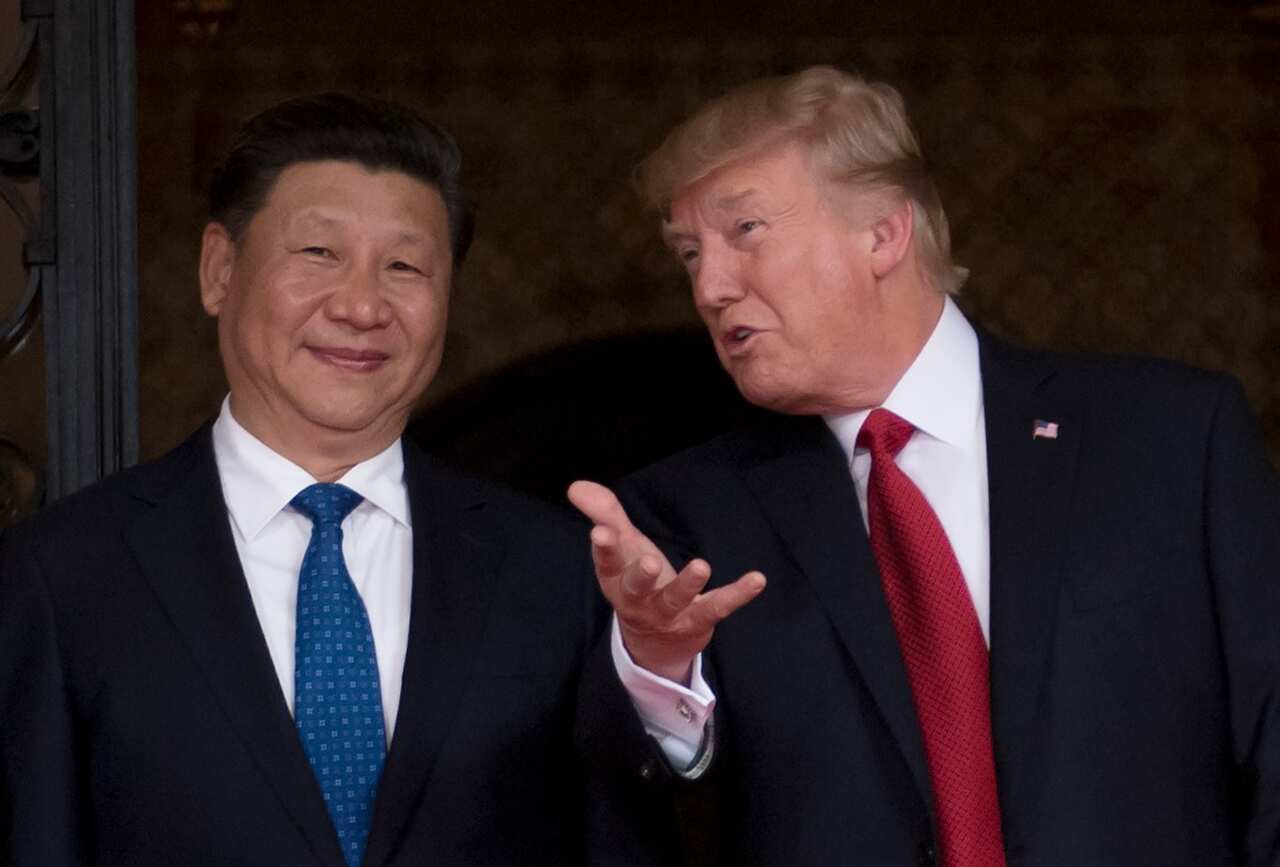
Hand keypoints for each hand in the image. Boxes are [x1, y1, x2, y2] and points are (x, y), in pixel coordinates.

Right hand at [567, 480, 764, 683]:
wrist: (656, 643)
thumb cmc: (636, 582)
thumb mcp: (622, 548)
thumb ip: (605, 514)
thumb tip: (576, 486)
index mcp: (617, 579)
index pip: (607, 564)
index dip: (604, 548)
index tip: (601, 532)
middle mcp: (639, 601)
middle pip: (636, 589)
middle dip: (641, 576)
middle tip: (650, 562)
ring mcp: (669, 614)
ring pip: (676, 600)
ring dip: (688, 585)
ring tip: (701, 566)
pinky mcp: (699, 620)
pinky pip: (718, 606)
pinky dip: (739, 594)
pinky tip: (757, 579)